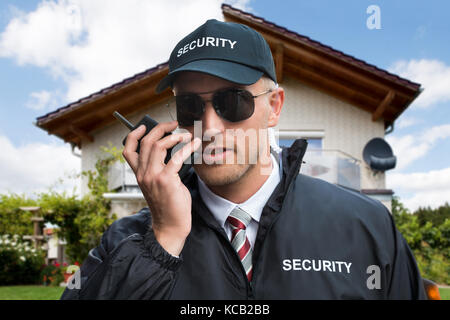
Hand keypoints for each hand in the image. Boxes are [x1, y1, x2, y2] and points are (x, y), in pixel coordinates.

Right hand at [122, 120, 200, 255]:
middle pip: (146, 142)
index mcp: (139, 174)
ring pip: (158, 145)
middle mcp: (143, 174)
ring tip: (185, 135)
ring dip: (174, 136)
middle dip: (160, 128)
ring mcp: (153, 176)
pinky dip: (187, 147)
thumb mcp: (158, 184)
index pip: (128, 150)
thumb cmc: (168, 205)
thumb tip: (173, 149)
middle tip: (173, 124)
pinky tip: (194, 144)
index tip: (144, 126)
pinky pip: (177, 157)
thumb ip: (161, 168)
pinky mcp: (166, 180)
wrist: (170, 226)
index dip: (134, 135)